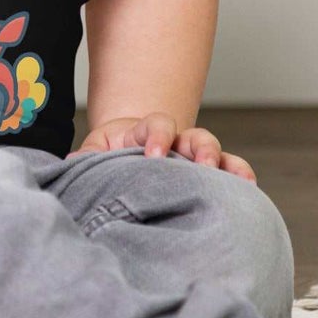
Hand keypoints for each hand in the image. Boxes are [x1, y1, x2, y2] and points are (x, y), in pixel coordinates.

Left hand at [74, 113, 256, 181]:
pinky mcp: (206, 173)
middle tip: (200, 166)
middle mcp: (176, 141)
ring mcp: (193, 156)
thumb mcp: (95, 152)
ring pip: (216, 152)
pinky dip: (240, 177)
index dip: (158, 137)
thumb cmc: (110, 155)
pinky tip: (249, 191)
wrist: (125, 154)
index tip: (153, 157)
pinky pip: (229, 170)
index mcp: (146, 132)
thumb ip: (86, 157)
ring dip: (225, 164)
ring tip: (237, 182)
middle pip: (195, 136)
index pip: (157, 125)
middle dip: (200, 149)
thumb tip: (68, 166)